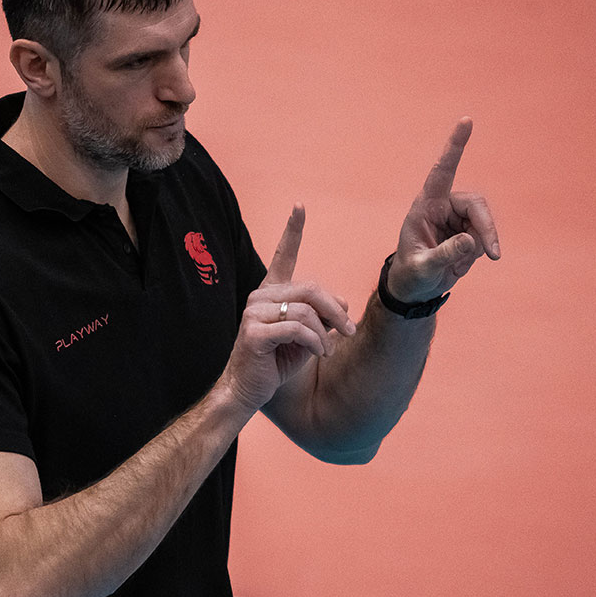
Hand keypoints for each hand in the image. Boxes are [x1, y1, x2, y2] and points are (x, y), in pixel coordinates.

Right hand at [221, 205, 356, 412]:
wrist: (247, 390)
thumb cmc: (276, 362)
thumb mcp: (308, 335)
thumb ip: (322, 316)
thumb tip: (344, 304)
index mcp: (270, 292)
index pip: (284, 256)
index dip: (293, 230)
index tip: (299, 207)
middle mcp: (260, 296)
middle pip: (311, 289)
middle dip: (335, 311)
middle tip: (348, 331)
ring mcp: (254, 313)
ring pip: (306, 311)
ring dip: (325, 333)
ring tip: (327, 350)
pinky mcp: (254, 332)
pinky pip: (298, 329)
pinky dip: (316, 342)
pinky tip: (318, 353)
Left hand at [388, 118, 499, 303]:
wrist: (416, 288)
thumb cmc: (411, 274)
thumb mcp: (423, 267)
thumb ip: (445, 254)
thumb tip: (470, 240)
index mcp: (426, 206)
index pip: (441, 170)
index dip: (454, 146)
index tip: (466, 121)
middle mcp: (443, 207)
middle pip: (476, 204)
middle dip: (487, 228)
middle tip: (493, 254)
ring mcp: (458, 219)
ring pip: (484, 222)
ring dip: (483, 243)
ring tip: (466, 264)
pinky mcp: (469, 231)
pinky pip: (485, 237)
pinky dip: (480, 252)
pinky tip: (461, 264)